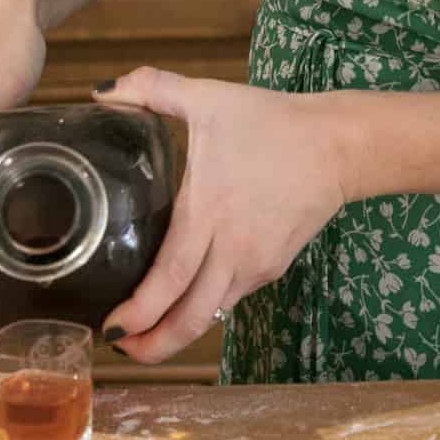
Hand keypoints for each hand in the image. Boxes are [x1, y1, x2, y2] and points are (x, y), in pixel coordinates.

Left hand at [95, 68, 349, 364]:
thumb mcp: (209, 97)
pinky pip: (232, 296)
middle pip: (190, 318)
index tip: (110, 329)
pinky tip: (188, 297)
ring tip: (146, 334)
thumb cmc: (272, 122)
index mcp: (209, 214)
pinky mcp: (273, 266)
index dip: (139, 314)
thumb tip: (102, 91)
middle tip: (120, 351)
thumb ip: (153, 88)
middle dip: (152, 345)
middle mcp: (232, 250)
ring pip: (212, 314)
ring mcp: (256, 264)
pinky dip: (205, 305)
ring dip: (178, 331)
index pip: (169, 280)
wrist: (338, 144)